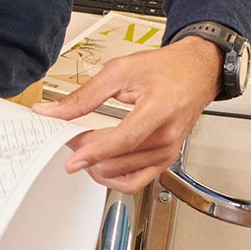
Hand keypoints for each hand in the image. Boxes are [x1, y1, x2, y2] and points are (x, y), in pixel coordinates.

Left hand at [38, 36, 222, 193]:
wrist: (196, 72)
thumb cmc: (166, 68)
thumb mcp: (120, 71)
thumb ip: (85, 95)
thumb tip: (54, 111)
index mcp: (160, 109)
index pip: (124, 139)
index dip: (95, 152)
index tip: (72, 160)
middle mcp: (167, 136)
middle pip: (119, 160)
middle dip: (88, 153)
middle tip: (70, 137)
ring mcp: (168, 152)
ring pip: (123, 174)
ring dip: (97, 165)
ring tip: (84, 147)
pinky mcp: (165, 160)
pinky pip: (136, 181)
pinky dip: (113, 177)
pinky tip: (100, 163)